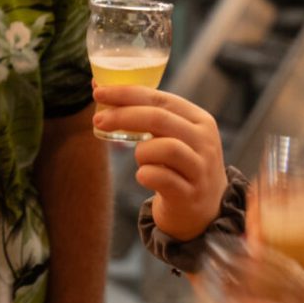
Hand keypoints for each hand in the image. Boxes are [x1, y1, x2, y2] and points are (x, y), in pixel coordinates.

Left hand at [90, 87, 227, 240]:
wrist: (205, 212)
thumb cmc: (178, 166)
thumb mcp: (173, 136)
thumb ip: (147, 116)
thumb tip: (101, 90)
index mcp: (199, 119)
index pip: (160, 98)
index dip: (126, 93)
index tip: (98, 92)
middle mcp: (204, 141)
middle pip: (159, 119)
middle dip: (123, 116)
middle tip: (98, 121)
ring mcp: (200, 169)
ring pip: (164, 148)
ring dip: (141, 152)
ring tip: (141, 160)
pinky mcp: (190, 194)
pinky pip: (162, 178)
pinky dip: (145, 175)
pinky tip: (144, 177)